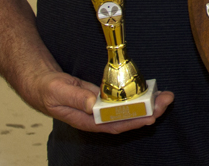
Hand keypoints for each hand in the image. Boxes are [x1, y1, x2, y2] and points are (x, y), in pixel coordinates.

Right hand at [30, 71, 174, 132]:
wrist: (41, 84)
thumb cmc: (48, 90)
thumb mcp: (59, 92)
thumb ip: (75, 98)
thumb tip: (93, 104)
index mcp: (87, 120)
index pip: (114, 124)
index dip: (134, 121)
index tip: (151, 116)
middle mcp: (97, 117)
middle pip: (127, 118)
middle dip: (149, 112)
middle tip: (166, 100)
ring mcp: (102, 108)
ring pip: (128, 110)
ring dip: (147, 104)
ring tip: (165, 96)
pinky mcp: (104, 99)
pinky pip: (124, 101)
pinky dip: (138, 97)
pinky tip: (150, 92)